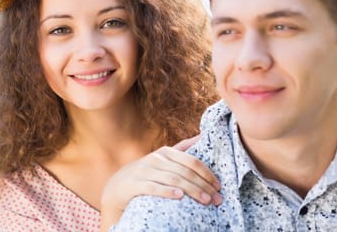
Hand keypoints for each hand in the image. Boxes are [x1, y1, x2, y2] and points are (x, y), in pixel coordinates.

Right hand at [100, 135, 220, 229]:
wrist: (117, 186)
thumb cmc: (147, 173)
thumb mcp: (163, 159)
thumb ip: (182, 148)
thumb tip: (203, 135)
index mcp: (166, 153)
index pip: (192, 162)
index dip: (207, 174)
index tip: (219, 186)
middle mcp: (157, 159)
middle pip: (185, 173)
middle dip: (203, 186)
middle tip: (217, 199)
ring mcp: (145, 171)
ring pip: (173, 180)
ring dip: (192, 190)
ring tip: (205, 201)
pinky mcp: (135, 184)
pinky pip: (153, 187)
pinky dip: (167, 191)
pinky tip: (179, 197)